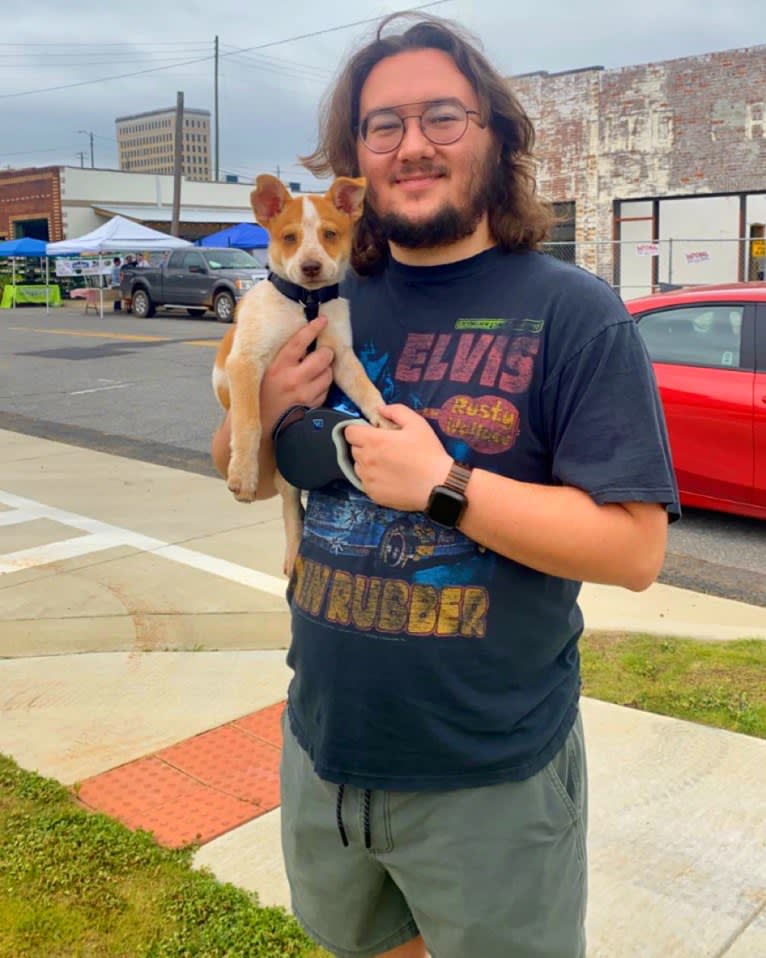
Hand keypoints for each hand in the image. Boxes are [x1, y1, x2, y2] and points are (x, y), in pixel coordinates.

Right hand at [261, 316, 333, 433]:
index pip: (300, 341)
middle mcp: (293, 378)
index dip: (313, 328)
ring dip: (326, 370)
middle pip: (323, 357)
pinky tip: (313, 386)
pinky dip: (323, 386)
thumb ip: (279, 354)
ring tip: (317, 371)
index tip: (322, 321)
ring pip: (328, 374)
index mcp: (278, 365)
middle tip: (323, 352)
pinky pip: (326, 391)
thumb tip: (299, 340)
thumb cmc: (259, 392)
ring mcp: (304, 393)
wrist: (258, 421)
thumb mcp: (263, 369)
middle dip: (326, 352)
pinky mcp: (311, 405)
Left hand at [344, 404, 452, 511]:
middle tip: (385, 448)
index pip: (349, 433)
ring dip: (368, 463)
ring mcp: (368, 480)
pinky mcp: (373, 494)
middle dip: (365, 446)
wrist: (438, 484)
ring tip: (388, 464)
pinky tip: (390, 477)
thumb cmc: (428, 453)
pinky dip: (373, 479)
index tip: (372, 433)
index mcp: (374, 441)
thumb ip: (396, 411)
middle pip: (354, 449)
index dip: (359, 430)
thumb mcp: (417, 424)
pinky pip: (365, 483)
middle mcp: (366, 461)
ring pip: (358, 467)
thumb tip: (380, 409)